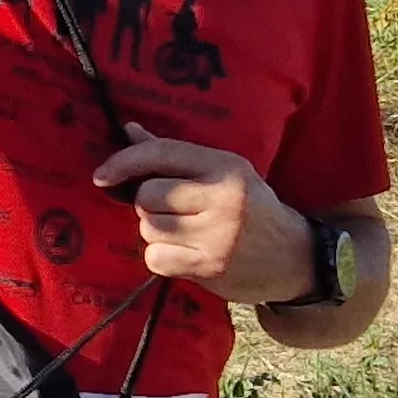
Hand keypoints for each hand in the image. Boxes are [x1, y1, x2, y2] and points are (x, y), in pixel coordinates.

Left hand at [90, 125, 314, 303]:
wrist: (295, 256)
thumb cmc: (252, 208)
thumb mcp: (224, 172)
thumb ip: (175, 156)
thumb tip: (129, 130)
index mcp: (226, 166)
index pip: (162, 154)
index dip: (124, 161)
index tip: (102, 176)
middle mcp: (223, 198)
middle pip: (147, 195)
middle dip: (149, 204)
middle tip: (173, 211)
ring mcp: (216, 235)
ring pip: (148, 228)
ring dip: (156, 231)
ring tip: (185, 232)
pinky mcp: (209, 267)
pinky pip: (155, 258)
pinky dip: (161, 257)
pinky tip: (186, 254)